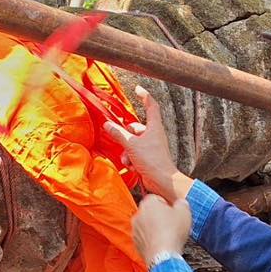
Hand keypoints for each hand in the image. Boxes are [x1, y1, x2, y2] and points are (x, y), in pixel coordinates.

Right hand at [104, 86, 193, 201]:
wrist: (162, 181)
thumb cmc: (153, 161)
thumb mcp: (132, 145)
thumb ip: (118, 134)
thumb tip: (108, 125)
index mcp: (154, 127)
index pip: (151, 106)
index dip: (144, 96)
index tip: (138, 89)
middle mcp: (154, 135)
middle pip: (135, 128)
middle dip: (126, 137)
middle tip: (122, 142)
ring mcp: (151, 146)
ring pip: (133, 143)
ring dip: (127, 151)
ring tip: (129, 159)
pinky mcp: (148, 158)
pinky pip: (134, 154)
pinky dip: (131, 159)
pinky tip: (132, 166)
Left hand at [132, 193, 191, 266]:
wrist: (163, 255)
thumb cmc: (172, 232)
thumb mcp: (184, 212)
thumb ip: (182, 203)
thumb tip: (180, 203)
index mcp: (148, 203)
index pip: (155, 198)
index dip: (165, 204)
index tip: (172, 211)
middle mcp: (138, 215)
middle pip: (149, 211)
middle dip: (158, 216)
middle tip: (170, 223)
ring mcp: (135, 230)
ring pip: (145, 225)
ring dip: (153, 228)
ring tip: (166, 235)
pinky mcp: (135, 243)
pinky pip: (143, 238)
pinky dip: (150, 239)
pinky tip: (161, 243)